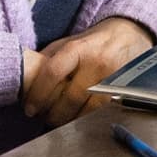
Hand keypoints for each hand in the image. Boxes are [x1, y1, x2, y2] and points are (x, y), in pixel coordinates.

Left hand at [18, 16, 153, 121]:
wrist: (130, 34)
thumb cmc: (94, 42)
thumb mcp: (69, 42)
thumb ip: (48, 59)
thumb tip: (26, 80)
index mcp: (79, 48)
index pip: (53, 73)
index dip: (38, 94)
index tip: (30, 107)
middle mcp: (97, 63)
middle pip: (70, 99)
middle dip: (53, 114)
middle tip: (44, 118)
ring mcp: (113, 79)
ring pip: (87, 111)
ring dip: (70, 120)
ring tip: (59, 121)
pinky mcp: (124, 92)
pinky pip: (102, 113)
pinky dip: (87, 119)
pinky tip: (78, 119)